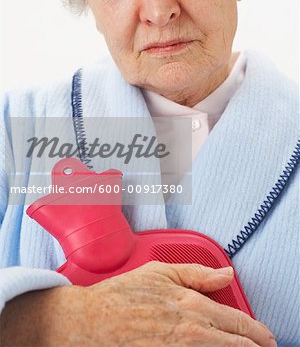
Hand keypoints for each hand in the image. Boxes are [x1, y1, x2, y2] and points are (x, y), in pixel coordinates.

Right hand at [1, 262, 276, 346]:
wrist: (91, 321)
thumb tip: (226, 272)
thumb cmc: (123, 294)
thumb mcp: (160, 271)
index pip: (235, 322)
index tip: (266, 337)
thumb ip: (197, 273)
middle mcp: (189, 332)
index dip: (256, 331)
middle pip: (234, 344)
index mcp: (191, 305)